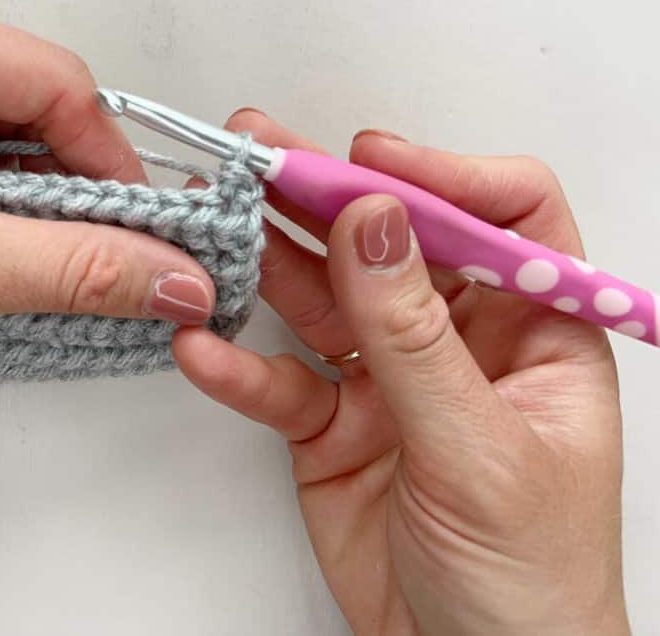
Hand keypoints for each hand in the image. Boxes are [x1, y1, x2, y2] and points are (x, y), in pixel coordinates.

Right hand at [173, 112, 627, 634]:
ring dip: (267, 257)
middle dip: (324, 196)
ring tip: (212, 220)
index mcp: (533, 332)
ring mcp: (388, 380)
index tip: (368, 163)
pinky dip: (235, 364)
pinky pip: (277, 379)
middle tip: (259, 154)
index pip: (502, 218)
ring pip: (322, 295)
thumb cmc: (533, 583)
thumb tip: (377, 223)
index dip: (442, 176)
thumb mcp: (481, 451)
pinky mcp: (329, 425)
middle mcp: (457, 341)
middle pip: (389, 240)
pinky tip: (203, 346)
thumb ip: (416, 338)